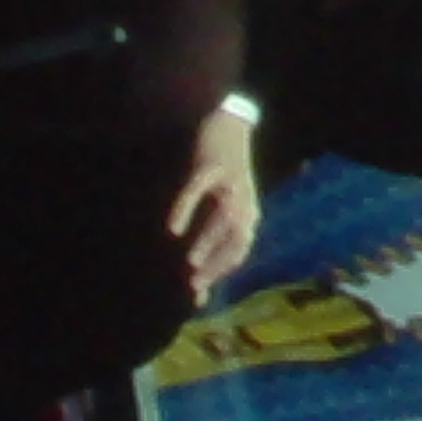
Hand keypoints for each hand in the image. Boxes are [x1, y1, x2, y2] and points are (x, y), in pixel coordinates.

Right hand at [167, 107, 264, 296]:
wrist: (227, 125)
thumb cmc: (220, 177)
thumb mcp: (219, 210)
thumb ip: (212, 247)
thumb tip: (200, 295)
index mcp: (248, 214)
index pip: (239, 252)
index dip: (221, 273)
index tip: (199, 292)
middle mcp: (245, 201)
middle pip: (238, 240)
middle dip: (218, 264)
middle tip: (194, 283)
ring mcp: (232, 182)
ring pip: (224, 218)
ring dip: (209, 242)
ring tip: (191, 263)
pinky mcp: (215, 166)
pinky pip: (200, 190)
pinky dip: (187, 209)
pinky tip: (173, 227)